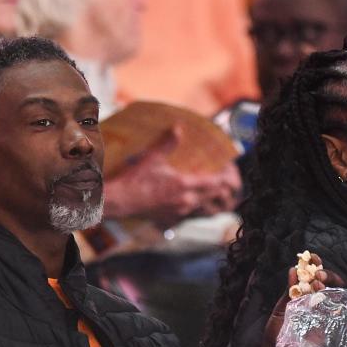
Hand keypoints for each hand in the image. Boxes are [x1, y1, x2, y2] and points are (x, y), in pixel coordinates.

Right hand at [103, 127, 239, 225]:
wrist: (120, 202)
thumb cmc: (135, 180)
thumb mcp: (152, 158)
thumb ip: (168, 143)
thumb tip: (177, 128)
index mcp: (184, 185)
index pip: (214, 183)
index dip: (223, 177)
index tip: (226, 170)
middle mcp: (186, 201)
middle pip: (212, 196)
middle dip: (219, 187)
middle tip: (221, 177)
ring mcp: (179, 212)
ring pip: (203, 206)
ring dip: (208, 197)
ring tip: (209, 188)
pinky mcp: (172, 218)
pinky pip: (191, 213)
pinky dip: (195, 205)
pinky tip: (190, 198)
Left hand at [259, 253, 343, 346]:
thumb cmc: (274, 337)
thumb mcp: (279, 313)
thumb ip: (287, 294)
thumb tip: (292, 270)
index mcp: (298, 297)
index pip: (309, 277)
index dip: (313, 266)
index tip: (313, 258)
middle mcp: (311, 304)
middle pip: (324, 283)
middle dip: (325, 273)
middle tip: (319, 274)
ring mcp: (320, 315)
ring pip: (331, 293)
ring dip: (328, 284)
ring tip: (319, 282)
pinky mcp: (326, 327)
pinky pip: (334, 311)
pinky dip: (334, 301)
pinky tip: (326, 296)